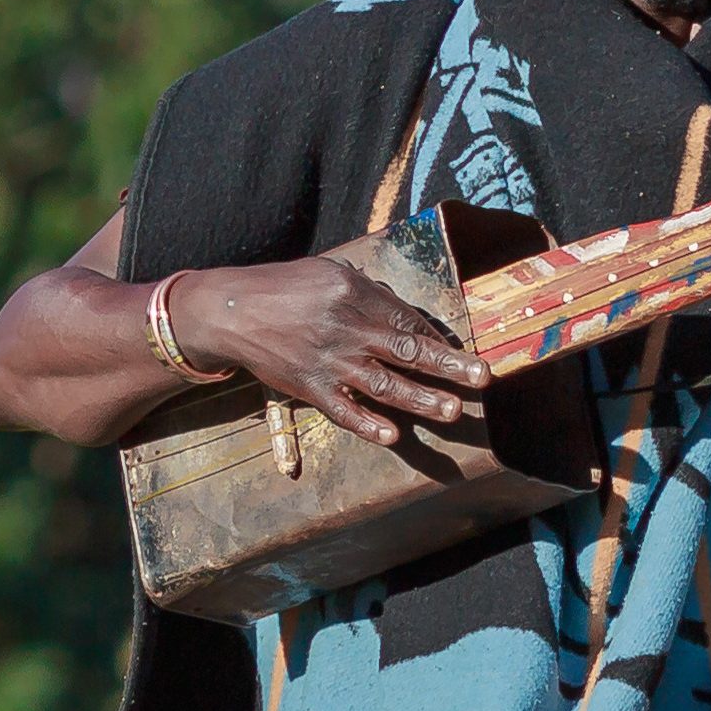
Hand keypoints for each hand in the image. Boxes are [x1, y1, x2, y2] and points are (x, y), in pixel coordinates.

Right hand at [173, 254, 490, 444]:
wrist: (228, 311)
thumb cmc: (285, 289)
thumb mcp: (329, 275)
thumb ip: (371, 295)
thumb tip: (411, 319)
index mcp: (354, 294)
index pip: (407, 321)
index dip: (439, 340)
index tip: (465, 354)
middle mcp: (345, 328)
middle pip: (406, 350)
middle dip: (448, 366)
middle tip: (481, 378)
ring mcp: (328, 361)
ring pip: (383, 384)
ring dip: (420, 399)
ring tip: (453, 411)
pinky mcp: (309, 387)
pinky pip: (342, 410)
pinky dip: (366, 425)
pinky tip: (392, 436)